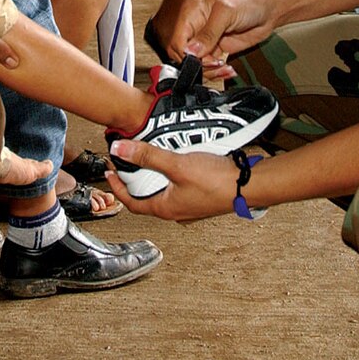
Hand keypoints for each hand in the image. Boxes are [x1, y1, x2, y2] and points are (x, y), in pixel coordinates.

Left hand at [104, 140, 239, 221]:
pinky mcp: (201, 195)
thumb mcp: (177, 165)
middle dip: (135, 179)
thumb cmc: (217, 182)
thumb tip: (120, 150)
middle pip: (146, 196)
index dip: (116, 187)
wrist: (249, 185)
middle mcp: (176, 209)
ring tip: (149, 156)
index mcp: (165, 208)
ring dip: (154, 175)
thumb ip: (147, 156)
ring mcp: (190, 204)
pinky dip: (171, 173)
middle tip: (127, 162)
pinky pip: (179, 185)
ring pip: (164, 190)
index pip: (131, 202)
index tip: (109, 172)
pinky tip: (177, 158)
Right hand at [174, 0, 278, 62]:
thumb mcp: (226, 12)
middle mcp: (196, 25)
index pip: (178, 40)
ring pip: (196, 63)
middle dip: (198, 64)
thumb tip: (191, 50)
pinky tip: (226, 68)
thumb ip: (208, 33)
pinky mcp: (216, 48)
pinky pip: (209, 66)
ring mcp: (206, 38)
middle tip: (214, 63)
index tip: (202, 59)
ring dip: (209, 70)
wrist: (270, 8)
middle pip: (184, 54)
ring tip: (223, 67)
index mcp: (191, 12)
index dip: (187, 54)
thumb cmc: (250, 0)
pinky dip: (216, 71)